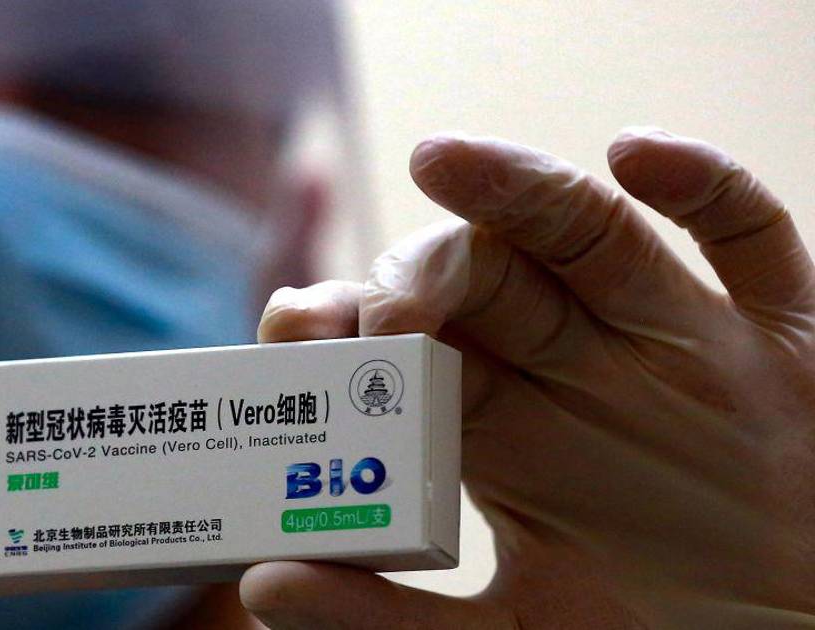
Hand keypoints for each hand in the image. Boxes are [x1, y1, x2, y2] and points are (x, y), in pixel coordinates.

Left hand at [239, 129, 814, 627]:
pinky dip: (703, 185)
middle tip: (357, 297)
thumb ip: (391, 621)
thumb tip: (267, 586)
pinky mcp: (782, 340)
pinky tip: (636, 155)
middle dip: (411, 272)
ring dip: (516, 193)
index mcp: (509, 430)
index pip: (412, 347)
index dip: (344, 327)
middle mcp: (582, 370)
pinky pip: (748, 239)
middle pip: (484, 280)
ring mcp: (680, 343)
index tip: (290, 328)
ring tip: (440, 160)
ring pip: (591, 237)